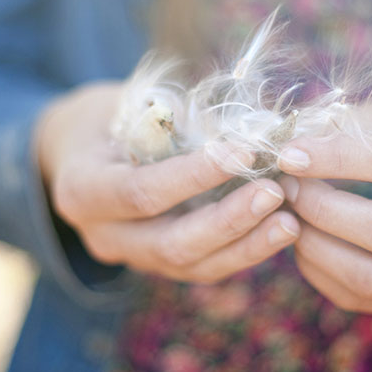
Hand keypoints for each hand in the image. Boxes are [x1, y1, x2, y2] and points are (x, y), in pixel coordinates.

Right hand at [35, 82, 298, 282]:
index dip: (193, 177)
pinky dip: (245, 251)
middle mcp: (103, 236)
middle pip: (170, 244)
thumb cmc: (109, 116)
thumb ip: (170, 115)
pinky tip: (281, 230)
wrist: (81, 152)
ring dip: (246, 245)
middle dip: (227, 221)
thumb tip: (241, 123)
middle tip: (275, 193)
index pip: (141, 193)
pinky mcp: (160, 265)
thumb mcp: (125, 103)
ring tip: (290, 220)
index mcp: (81, 190)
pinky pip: (205, 268)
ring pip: (192, 266)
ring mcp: (132, 257)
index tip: (242, 152)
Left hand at [277, 101, 371, 313]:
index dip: (339, 159)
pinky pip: (364, 298)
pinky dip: (320, 273)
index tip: (289, 155)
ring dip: (316, 248)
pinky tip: (304, 242)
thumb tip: (292, 139)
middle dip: (323, 210)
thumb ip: (358, 125)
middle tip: (286, 188)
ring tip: (289, 217)